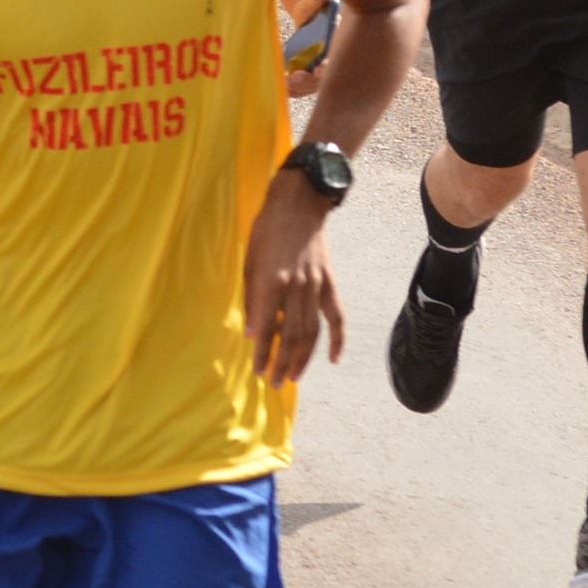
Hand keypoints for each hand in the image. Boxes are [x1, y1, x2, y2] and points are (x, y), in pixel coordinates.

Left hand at [241, 177, 346, 384]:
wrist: (298, 205)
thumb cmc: (265, 231)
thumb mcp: (249, 262)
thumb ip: (252, 298)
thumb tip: (253, 332)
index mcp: (271, 281)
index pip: (266, 326)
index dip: (262, 351)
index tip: (256, 369)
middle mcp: (296, 288)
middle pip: (291, 335)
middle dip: (281, 362)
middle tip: (273, 383)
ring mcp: (316, 287)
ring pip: (312, 332)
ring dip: (303, 358)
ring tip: (293, 377)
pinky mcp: (329, 284)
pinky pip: (337, 317)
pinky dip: (338, 340)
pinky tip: (334, 359)